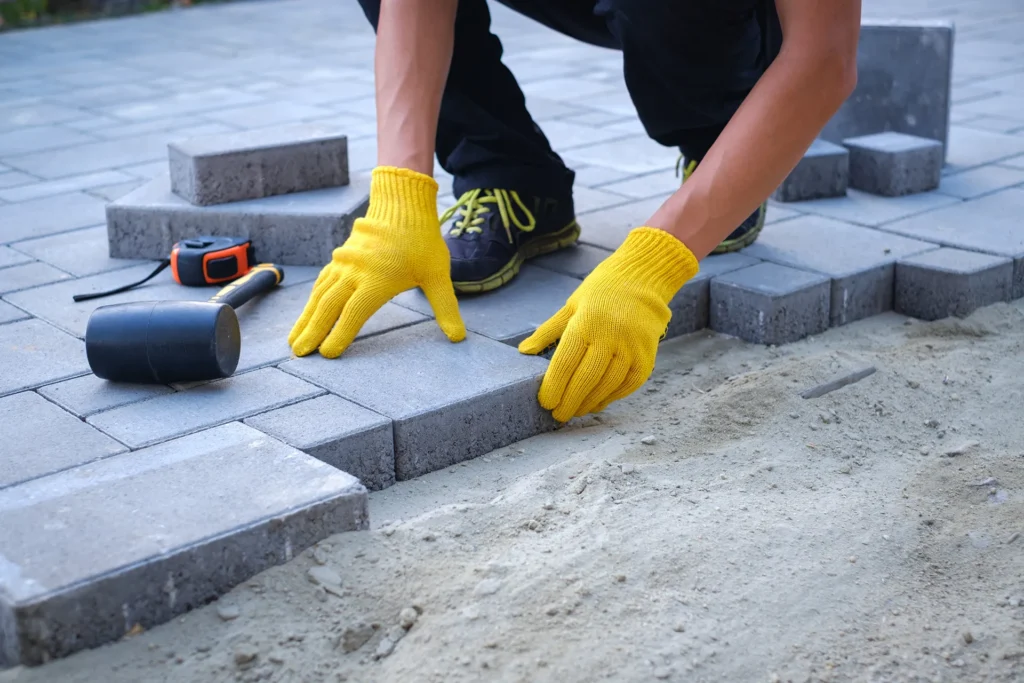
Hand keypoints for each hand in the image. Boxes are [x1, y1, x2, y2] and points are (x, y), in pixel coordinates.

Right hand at [289, 166, 464, 357]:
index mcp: (377, 280)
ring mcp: (344, 264)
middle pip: (328, 307)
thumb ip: (445, 307)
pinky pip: (321, 282)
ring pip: (319, 295)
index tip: (327, 355)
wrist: (401, 204)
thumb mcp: (438, 274)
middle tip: (299, 354)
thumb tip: (458, 337)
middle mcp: (355, 273)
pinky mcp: (340, 258)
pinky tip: (305, 314)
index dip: (339, 335)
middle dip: (313, 332)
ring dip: (305, 318)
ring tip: (294, 340)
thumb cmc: (422, 240)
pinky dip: (311, 301)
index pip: (353, 314)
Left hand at [518, 227, 698, 421]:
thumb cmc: (600, 292)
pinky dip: (611, 397)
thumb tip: (523, 351)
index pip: (565, 363)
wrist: (643, 280)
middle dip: (569, 402)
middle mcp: (610, 336)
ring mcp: (631, 348)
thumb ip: (547, 331)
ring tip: (575, 412)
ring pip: (607, 386)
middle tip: (558, 415)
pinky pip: (627, 385)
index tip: (544, 402)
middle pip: (585, 379)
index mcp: (586, 323)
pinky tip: (598, 403)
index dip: (553, 387)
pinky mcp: (647, 357)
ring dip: (589, 403)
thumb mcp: (570, 306)